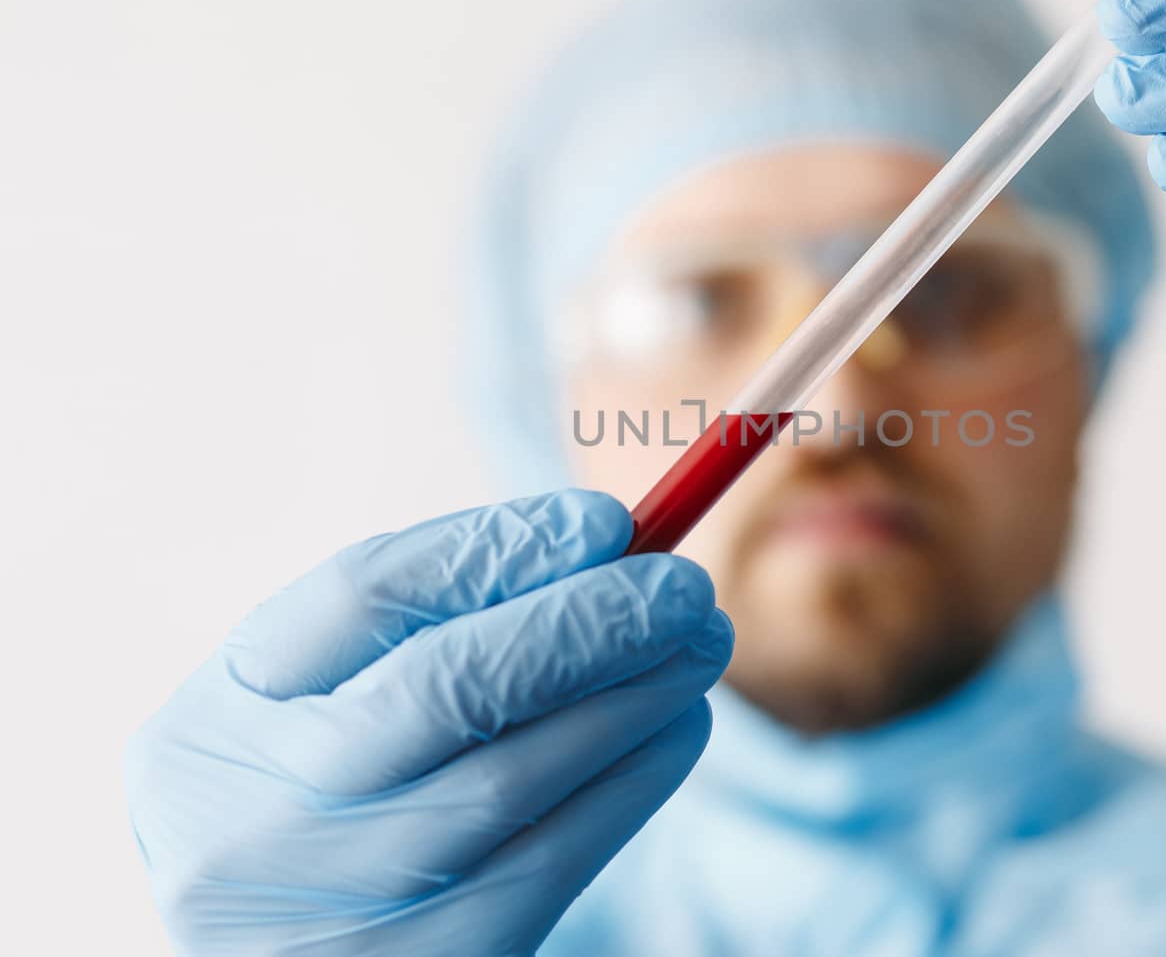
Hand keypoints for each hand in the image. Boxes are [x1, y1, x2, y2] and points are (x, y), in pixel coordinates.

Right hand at [124, 489, 731, 954]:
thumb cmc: (307, 808)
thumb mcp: (301, 715)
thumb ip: (410, 629)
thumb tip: (596, 546)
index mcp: (213, 724)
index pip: (369, 596)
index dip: (504, 546)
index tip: (605, 518)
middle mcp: (266, 817)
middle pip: (451, 684)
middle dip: (589, 619)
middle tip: (682, 582)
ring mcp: (348, 900)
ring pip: (521, 773)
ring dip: (636, 693)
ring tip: (698, 641)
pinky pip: (561, 854)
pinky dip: (636, 774)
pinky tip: (678, 722)